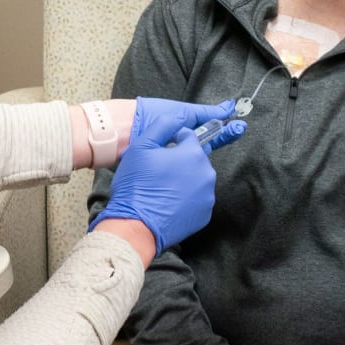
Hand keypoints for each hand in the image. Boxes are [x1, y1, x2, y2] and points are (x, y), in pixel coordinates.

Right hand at [90, 98, 235, 253]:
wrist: (136, 226)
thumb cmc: (137, 186)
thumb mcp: (142, 147)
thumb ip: (162, 126)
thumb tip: (176, 119)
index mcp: (194, 154)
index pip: (189, 137)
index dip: (174, 141)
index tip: (161, 152)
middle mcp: (207, 174)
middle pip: (195, 159)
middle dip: (180, 161)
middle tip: (159, 172)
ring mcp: (208, 196)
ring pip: (197, 179)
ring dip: (184, 180)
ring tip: (162, 189)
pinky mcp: (204, 214)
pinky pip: (196, 199)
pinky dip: (185, 199)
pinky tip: (168, 203)